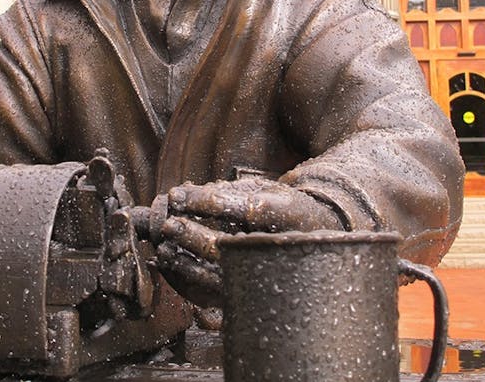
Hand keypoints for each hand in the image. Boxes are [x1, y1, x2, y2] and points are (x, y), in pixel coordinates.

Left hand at [155, 177, 342, 306]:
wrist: (320, 236)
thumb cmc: (284, 208)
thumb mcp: (263, 189)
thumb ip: (224, 191)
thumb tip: (181, 194)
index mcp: (285, 214)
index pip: (242, 209)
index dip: (206, 203)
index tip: (176, 195)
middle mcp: (276, 247)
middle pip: (227, 248)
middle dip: (190, 236)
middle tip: (167, 224)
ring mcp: (264, 274)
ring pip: (217, 277)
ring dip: (184, 262)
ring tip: (164, 245)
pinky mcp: (252, 293)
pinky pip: (214, 294)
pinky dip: (187, 281)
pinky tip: (170, 264)